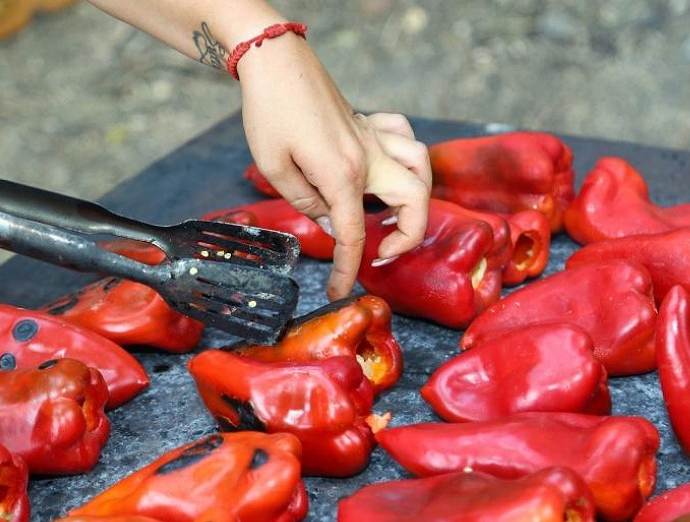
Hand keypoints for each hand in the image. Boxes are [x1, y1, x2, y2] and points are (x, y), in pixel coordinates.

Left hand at [237, 35, 429, 299]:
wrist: (276, 62)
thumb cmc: (269, 113)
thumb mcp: (274, 168)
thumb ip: (306, 203)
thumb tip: (330, 223)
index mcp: (342, 175)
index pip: (354, 234)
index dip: (347, 269)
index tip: (338, 291)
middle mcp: (368, 157)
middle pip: (414, 201)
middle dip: (408, 236)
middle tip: (380, 253)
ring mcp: (373, 136)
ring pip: (420, 165)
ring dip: (416, 195)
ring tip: (393, 214)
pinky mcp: (368, 122)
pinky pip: (403, 136)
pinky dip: (406, 153)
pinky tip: (388, 166)